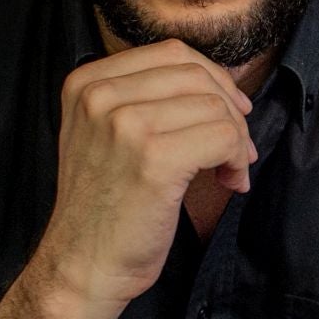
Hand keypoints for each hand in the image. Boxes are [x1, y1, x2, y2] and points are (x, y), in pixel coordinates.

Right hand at [38, 38, 257, 305]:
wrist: (82, 265)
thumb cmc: (105, 206)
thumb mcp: (103, 134)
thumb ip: (144, 98)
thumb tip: (220, 82)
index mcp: (86, 82)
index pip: (172, 53)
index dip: (212, 80)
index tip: (227, 112)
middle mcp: (100, 96)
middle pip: (197, 75)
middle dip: (229, 109)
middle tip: (236, 147)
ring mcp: (125, 125)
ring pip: (215, 107)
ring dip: (236, 140)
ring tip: (229, 171)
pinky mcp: (154, 158)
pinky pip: (224, 137)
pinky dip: (236, 160)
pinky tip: (229, 183)